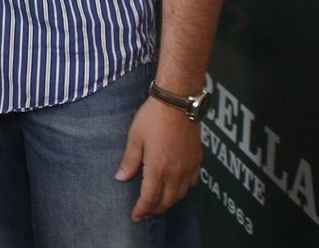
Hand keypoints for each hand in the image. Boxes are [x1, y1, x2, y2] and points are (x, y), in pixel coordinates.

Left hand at [116, 97, 202, 220]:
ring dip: (169, 202)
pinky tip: (176, 187)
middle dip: (155, 209)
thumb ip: (129, 160)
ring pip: (181, 195)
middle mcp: (176, 172)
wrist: (178, 101)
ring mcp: (189, 167)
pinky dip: (183, 190)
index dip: (142, 210)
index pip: (150, 198)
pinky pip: (192, 183)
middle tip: (145, 212)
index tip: (135, 216)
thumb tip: (121, 178)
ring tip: (158, 203)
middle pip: (167, 201)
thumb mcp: (135, 137)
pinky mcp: (197, 160)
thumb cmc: (153, 117)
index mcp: (158, 168)